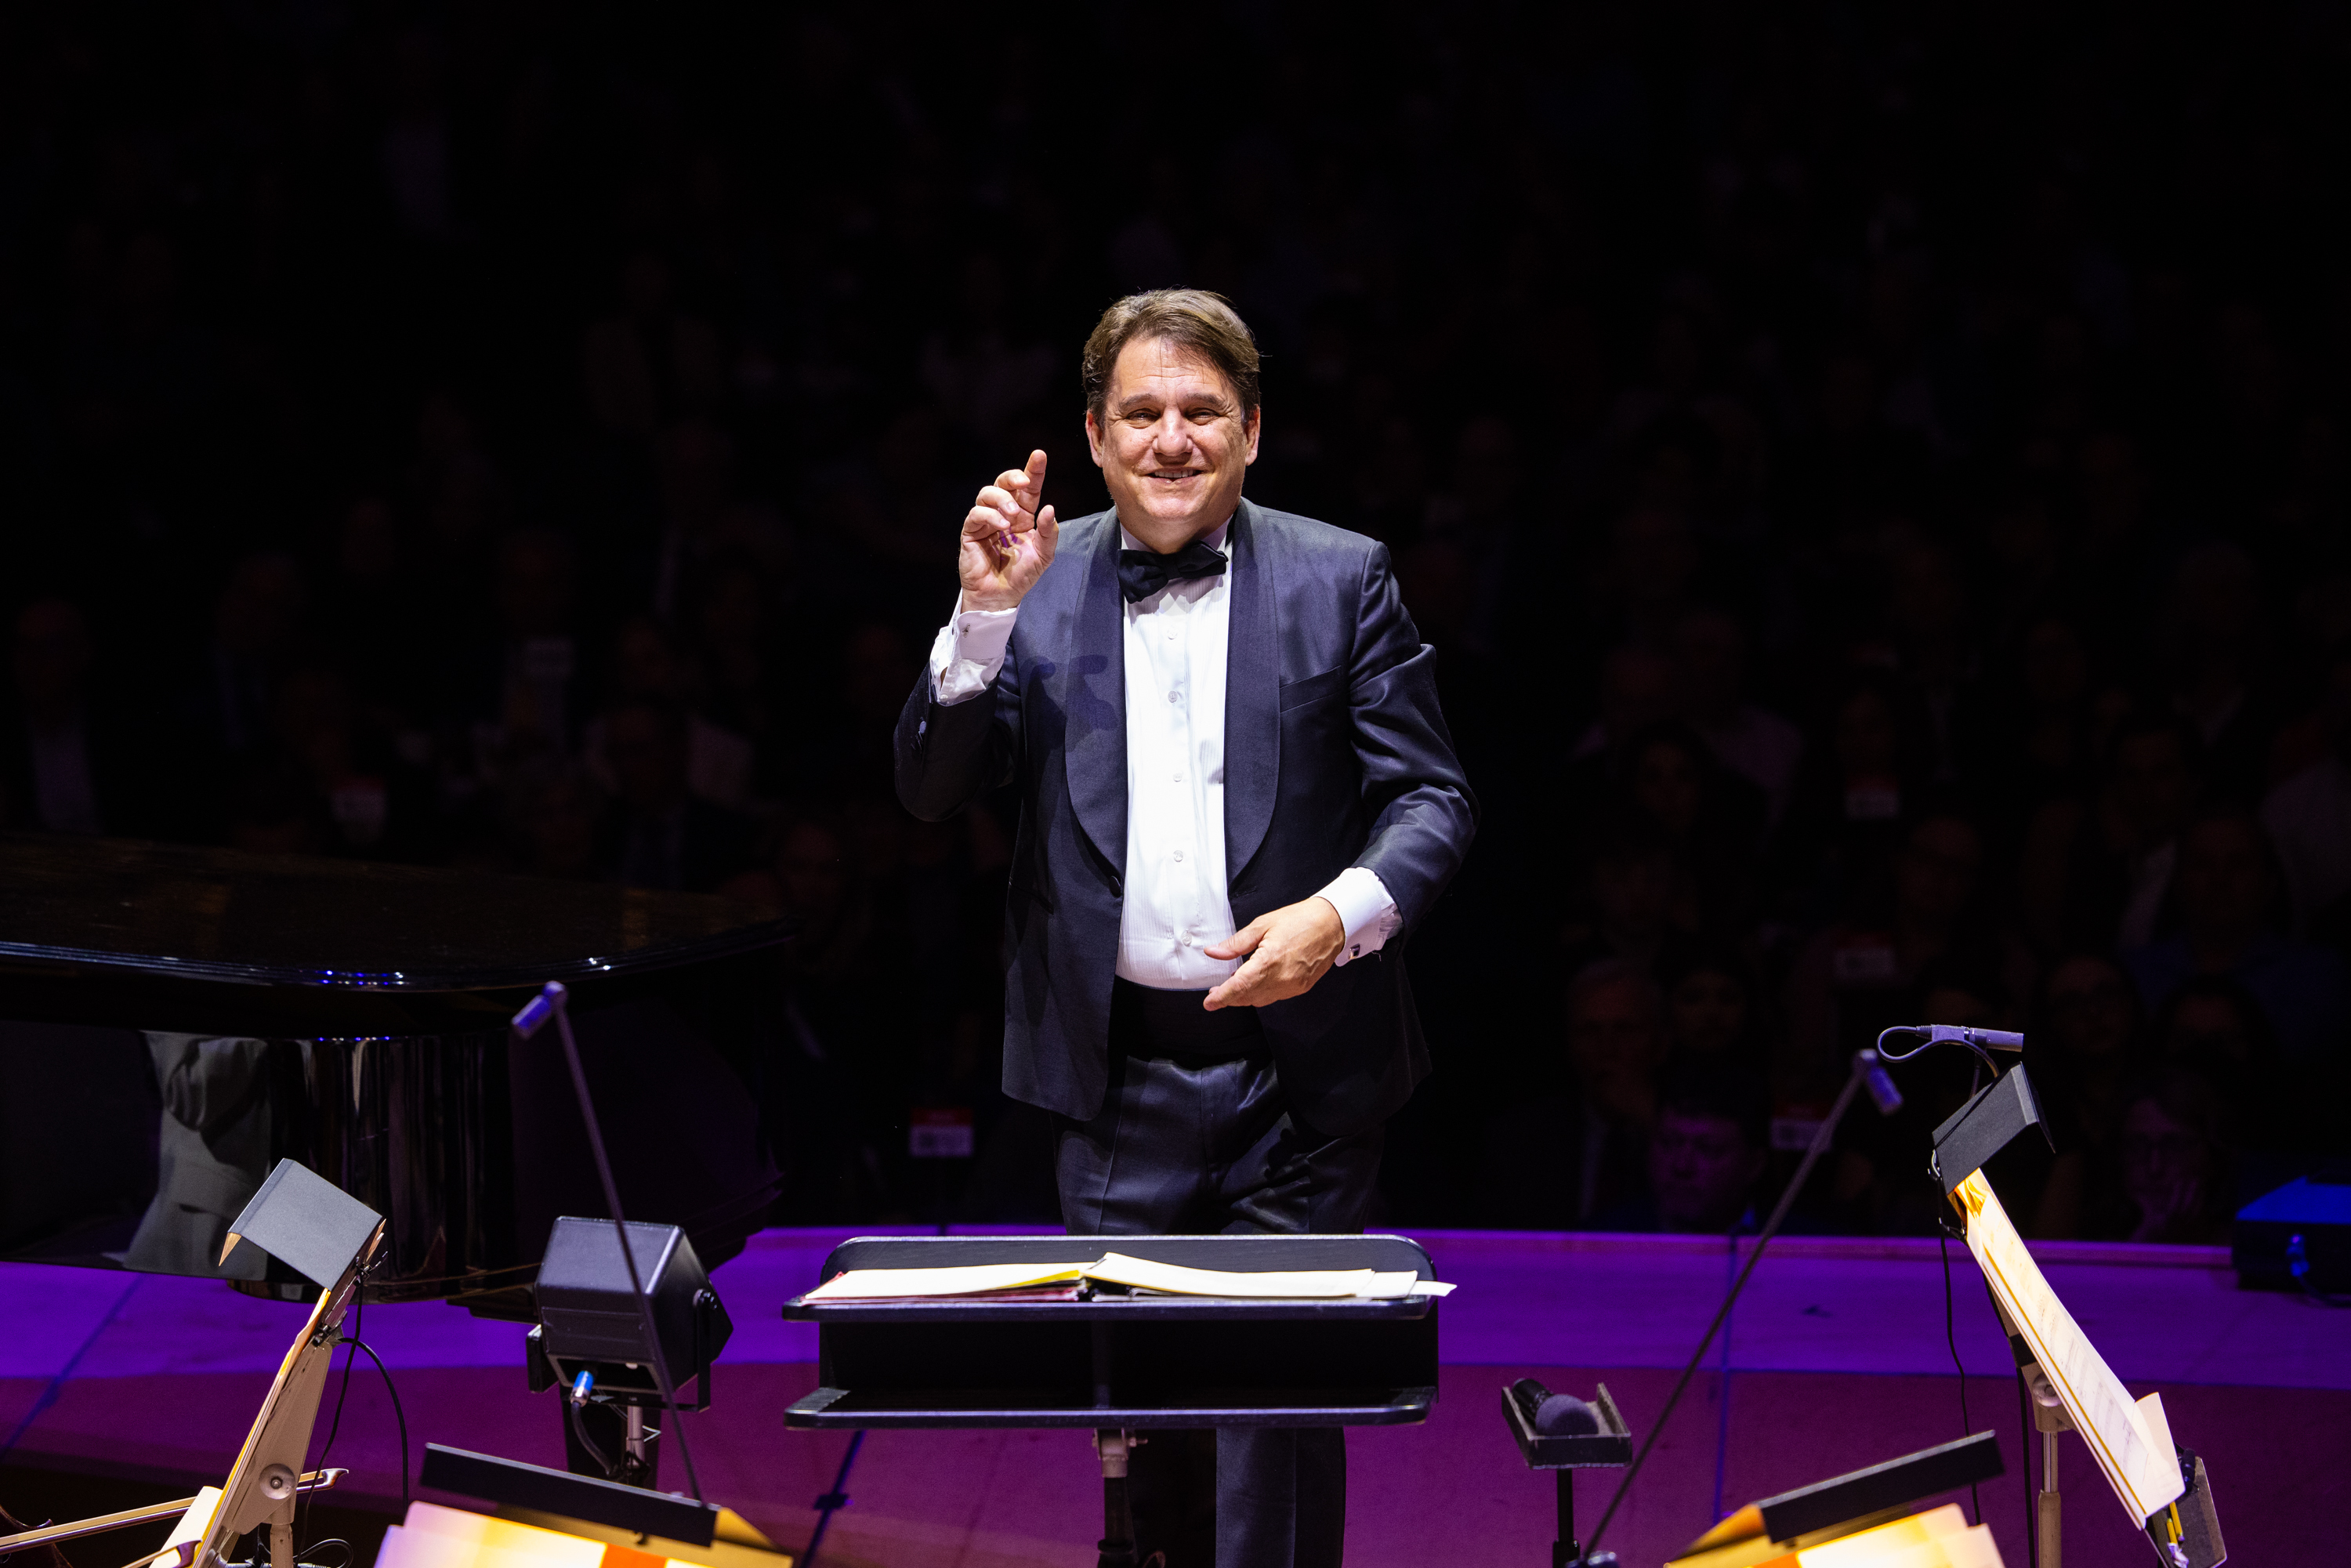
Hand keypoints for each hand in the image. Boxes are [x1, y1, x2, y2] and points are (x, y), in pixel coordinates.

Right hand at [958, 449, 1058, 611]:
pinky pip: (976, 514)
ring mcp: (986, 521)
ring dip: (1002, 499)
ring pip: (987, 493)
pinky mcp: (971, 532)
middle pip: (1004, 483)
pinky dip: (990, 515)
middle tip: (1024, 482)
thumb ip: (1049, 532)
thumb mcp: (1044, 555)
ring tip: (1014, 516)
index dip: (1033, 470)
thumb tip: (1049, 508)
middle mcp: (1004, 513)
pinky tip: (1002, 526)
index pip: (1028, 489)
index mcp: (1023, 516)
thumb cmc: (1021, 575)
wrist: (1000, 596)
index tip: (1039, 455)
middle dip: (1014, 477)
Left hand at [1203, 897, 1345, 1009]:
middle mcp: (1281, 978)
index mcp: (1269, 961)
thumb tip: (1215, 952)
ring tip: (1234, 986)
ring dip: (1245, 997)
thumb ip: (1236, 943)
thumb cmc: (1300, 921)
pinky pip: (1275, 997)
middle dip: (1229, 998)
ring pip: (1261, 1000)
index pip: (1238, 987)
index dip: (1221, 997)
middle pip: (1247, 997)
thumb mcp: (1262, 925)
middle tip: (1216, 992)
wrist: (1331, 924)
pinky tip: (1256, 984)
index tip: (1209, 1002)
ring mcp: (1293, 986)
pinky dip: (1261, 994)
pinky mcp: (1301, 988)